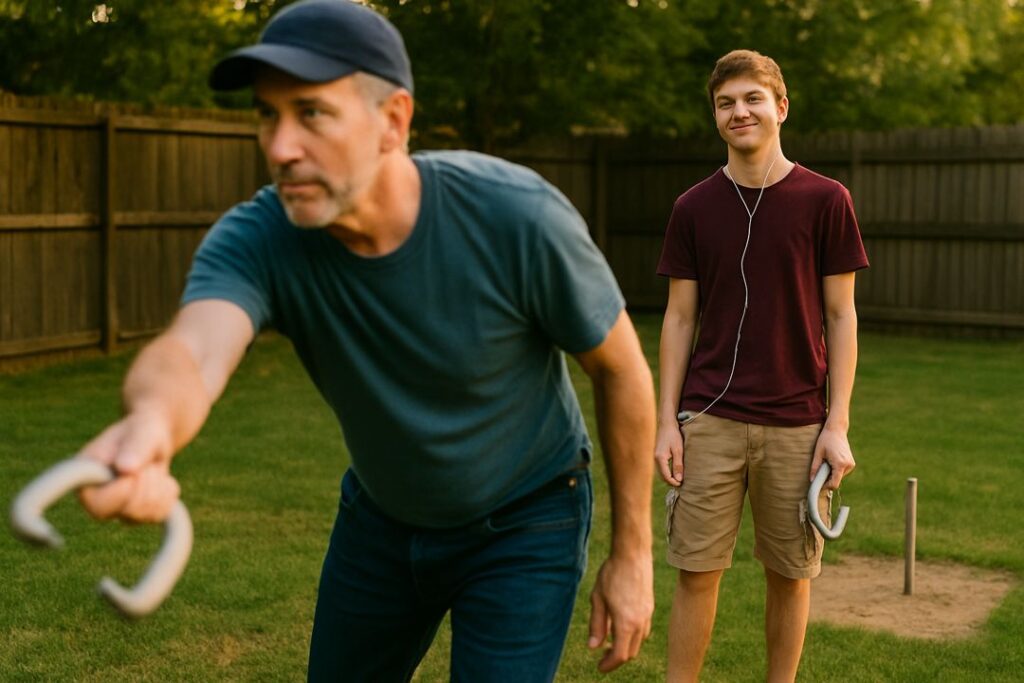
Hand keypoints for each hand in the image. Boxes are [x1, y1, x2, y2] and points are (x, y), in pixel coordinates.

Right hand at [77, 410, 180, 523]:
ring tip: (151, 468)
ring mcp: (116, 511)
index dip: (123, 491)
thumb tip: (125, 469)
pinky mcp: (137, 515)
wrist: (152, 439)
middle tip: (146, 463)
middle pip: (128, 511)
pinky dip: (168, 493)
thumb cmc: (141, 431)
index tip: (135, 472)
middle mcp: (96, 500)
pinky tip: (161, 479)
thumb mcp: (141, 432)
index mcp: (85, 479)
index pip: (98, 505)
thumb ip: (134, 448)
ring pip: (146, 514)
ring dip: (159, 487)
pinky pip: (161, 514)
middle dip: (147, 483)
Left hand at [588, 553, 653, 672]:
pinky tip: (621, 624)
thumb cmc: (612, 574)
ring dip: (626, 645)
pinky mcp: (650, 606)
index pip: (620, 655)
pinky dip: (633, 634)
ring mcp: (648, 614)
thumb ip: (596, 624)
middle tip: (601, 654)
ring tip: (610, 639)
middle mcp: (640, 622)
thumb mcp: (597, 599)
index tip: (599, 666)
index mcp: (626, 623)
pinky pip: (643, 629)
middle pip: (631, 652)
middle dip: (617, 657)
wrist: (632, 554)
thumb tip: (593, 647)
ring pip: (639, 641)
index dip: (609, 664)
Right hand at [654, 420, 683, 485]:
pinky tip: (673, 471)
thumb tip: (679, 479)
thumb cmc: (673, 435)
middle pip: (662, 476)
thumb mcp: (678, 450)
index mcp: (660, 458)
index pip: (666, 476)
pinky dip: (667, 472)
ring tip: (679, 478)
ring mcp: (654, 457)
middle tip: (681, 483)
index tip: (682, 484)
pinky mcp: (656, 455)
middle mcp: (655, 459)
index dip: (673, 482)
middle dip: (671, 481)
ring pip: (661, 472)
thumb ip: (678, 465)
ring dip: (669, 477)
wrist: (666, 424)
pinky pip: (661, 467)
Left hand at [809, 426, 855, 489]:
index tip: (818, 485)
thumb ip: (814, 468)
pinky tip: (831, 460)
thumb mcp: (817, 453)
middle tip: (820, 468)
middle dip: (827, 478)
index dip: (825, 486)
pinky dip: (835, 470)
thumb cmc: (826, 440)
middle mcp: (848, 466)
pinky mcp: (851, 463)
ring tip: (826, 462)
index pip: (834, 484)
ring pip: (839, 477)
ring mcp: (851, 464)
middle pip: (836, 481)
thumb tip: (812, 480)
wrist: (836, 429)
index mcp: (840, 464)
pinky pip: (842, 472)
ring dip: (831, 473)